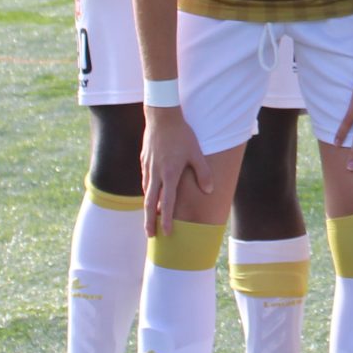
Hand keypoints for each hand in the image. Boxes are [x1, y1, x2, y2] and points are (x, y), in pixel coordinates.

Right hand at [140, 106, 210, 237]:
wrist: (161, 117)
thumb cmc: (182, 135)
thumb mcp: (196, 153)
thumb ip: (203, 173)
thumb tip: (209, 191)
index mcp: (168, 174)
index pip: (166, 203)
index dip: (166, 220)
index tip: (166, 233)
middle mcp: (155, 174)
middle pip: (149, 203)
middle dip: (149, 221)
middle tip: (150, 235)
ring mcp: (147, 168)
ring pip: (146, 192)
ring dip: (148, 207)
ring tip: (151, 219)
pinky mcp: (143, 161)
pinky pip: (144, 181)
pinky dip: (147, 192)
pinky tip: (151, 194)